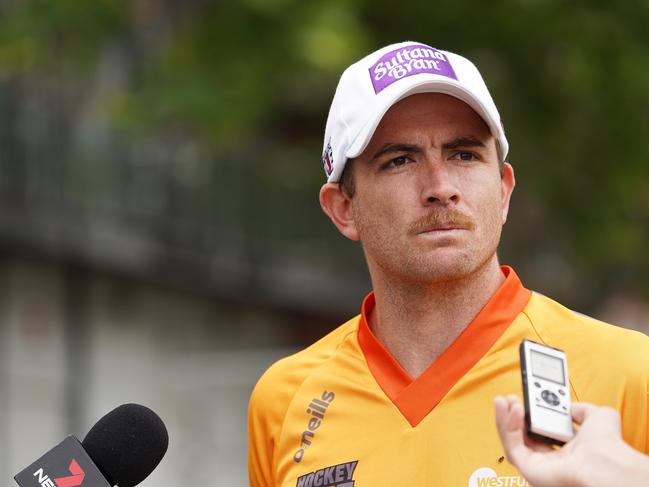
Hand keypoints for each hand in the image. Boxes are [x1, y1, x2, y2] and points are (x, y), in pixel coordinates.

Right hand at [494, 395, 638, 486]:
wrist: (605, 461)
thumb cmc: (607, 445)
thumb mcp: (596, 415)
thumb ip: (580, 409)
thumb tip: (568, 407)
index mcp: (567, 451)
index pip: (542, 432)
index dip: (532, 415)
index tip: (528, 399)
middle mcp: (552, 461)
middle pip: (523, 436)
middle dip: (513, 416)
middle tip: (510, 398)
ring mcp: (539, 466)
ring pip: (513, 441)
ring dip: (505, 420)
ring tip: (504, 400)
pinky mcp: (529, 470)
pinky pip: (512, 447)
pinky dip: (508, 427)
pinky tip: (513, 410)